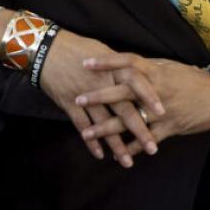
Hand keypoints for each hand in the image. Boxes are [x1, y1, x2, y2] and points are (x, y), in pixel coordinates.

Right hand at [38, 30, 165, 167]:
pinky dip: (91, 141)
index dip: (149, 97)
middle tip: (152, 148)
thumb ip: (119, 65)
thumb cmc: (77, 47)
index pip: (136, 82)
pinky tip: (99, 154)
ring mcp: (85, 95)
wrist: (47, 49)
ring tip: (127, 162)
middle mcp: (101, 83)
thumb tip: (137, 73)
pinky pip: (82, 126)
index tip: (163, 113)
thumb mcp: (102, 50)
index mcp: (112, 68)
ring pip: (104, 123)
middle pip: (124, 109)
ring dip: (116, 144)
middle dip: (139, 130)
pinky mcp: (69, 103)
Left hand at [75, 53, 209, 156]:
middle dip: (99, 96)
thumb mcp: (171, 66)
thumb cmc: (193, 79)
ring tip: (87, 132)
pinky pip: (146, 140)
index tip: (86, 63)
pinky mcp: (169, 128)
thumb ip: (149, 66)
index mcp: (155, 71)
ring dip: (107, 127)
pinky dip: (131, 148)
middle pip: (123, 92)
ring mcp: (161, 111)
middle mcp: (155, 90)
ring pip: (129, 120)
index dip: (107, 62)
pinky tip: (117, 154)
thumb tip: (129, 63)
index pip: (127, 62)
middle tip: (78, 97)